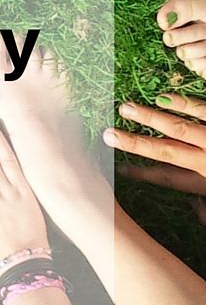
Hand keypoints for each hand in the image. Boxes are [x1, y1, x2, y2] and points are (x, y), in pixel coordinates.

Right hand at [106, 95, 205, 224]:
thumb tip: (195, 206)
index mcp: (205, 182)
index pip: (168, 178)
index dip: (142, 174)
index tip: (119, 168)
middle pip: (165, 149)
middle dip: (135, 142)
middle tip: (108, 133)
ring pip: (179, 126)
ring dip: (150, 116)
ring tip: (126, 107)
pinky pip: (203, 109)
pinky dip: (183, 103)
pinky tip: (162, 98)